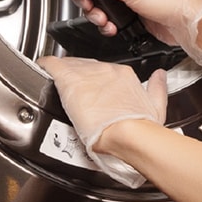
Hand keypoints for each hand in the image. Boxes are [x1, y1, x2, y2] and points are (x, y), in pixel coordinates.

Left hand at [39, 55, 167, 187]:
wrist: (128, 134)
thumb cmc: (141, 127)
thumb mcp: (156, 106)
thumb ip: (157, 88)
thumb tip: (160, 76)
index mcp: (125, 76)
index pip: (106, 71)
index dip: (96, 80)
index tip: (93, 90)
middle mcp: (107, 71)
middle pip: (87, 67)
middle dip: (80, 77)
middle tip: (74, 92)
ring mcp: (88, 75)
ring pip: (70, 66)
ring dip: (63, 73)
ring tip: (56, 82)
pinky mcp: (71, 82)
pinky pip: (54, 66)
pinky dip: (46, 66)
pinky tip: (41, 68)